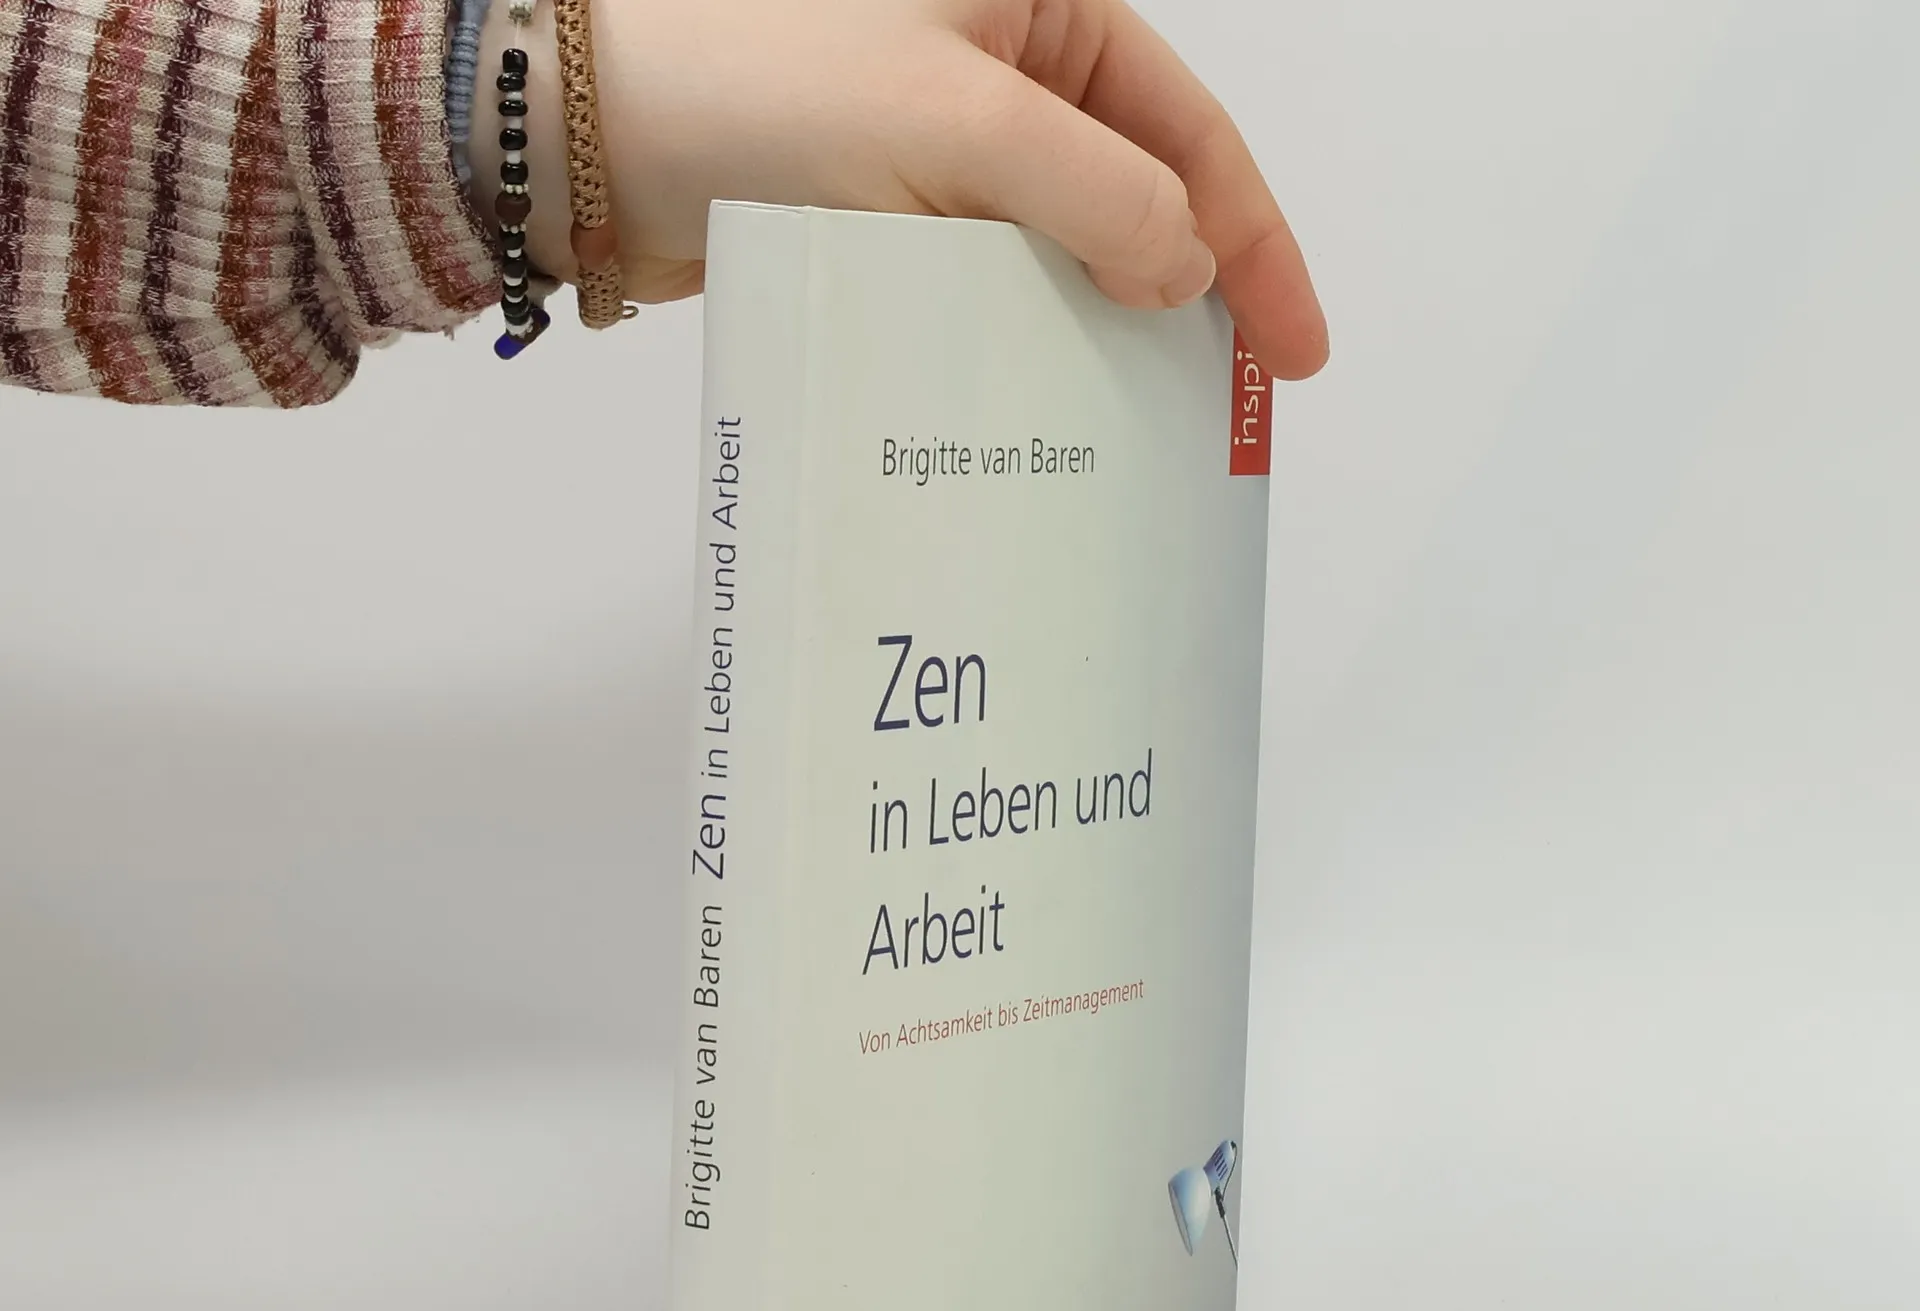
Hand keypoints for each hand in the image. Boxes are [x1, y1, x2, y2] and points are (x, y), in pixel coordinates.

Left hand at [483, 0, 1326, 378]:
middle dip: (1188, 302)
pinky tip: (1043, 415)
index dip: (1255, 245)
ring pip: (1061, 256)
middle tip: (1227, 415)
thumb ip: (1094, 192)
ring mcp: (943, 151)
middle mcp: (1003, 72)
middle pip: (1138, 197)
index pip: (1190, 132)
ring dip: (1100, 338)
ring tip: (1142, 434)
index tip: (1292, 353)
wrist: (586, 137)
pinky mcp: (889, 219)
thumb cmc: (755, 82)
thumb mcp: (956, 122)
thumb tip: (1183, 271)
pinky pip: (985, 290)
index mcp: (1042, 8)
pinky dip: (1019, 349)